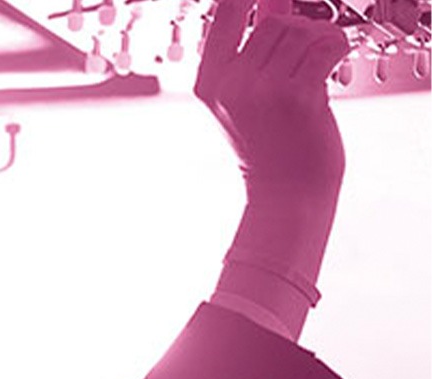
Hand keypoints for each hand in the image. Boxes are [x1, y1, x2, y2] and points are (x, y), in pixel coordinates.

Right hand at [195, 0, 348, 203]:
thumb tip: (272, 0)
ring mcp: (262, 91)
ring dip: (320, 41)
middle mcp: (231, 84)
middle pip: (273, 22)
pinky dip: (336, 49)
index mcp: (209, 82)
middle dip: (298, 30)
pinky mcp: (296, 97)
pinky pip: (325, 46)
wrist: (285, 192)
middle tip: (307, 54)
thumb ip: (253, 50)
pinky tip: (331, 66)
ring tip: (319, 65)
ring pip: (300, 31)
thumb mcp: (245, 97)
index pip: (224, 14)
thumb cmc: (269, 145)